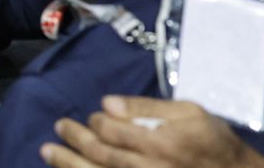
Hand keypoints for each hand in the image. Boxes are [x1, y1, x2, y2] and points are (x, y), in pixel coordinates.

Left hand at [39, 97, 263, 167]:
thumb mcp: (190, 112)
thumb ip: (147, 107)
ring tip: (49, 151)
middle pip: (100, 154)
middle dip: (74, 139)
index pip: (112, 130)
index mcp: (159, 142)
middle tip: (60, 127)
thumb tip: (108, 103)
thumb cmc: (214, 142)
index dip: (96, 121)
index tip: (92, 115)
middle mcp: (148, 167)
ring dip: (69, 163)